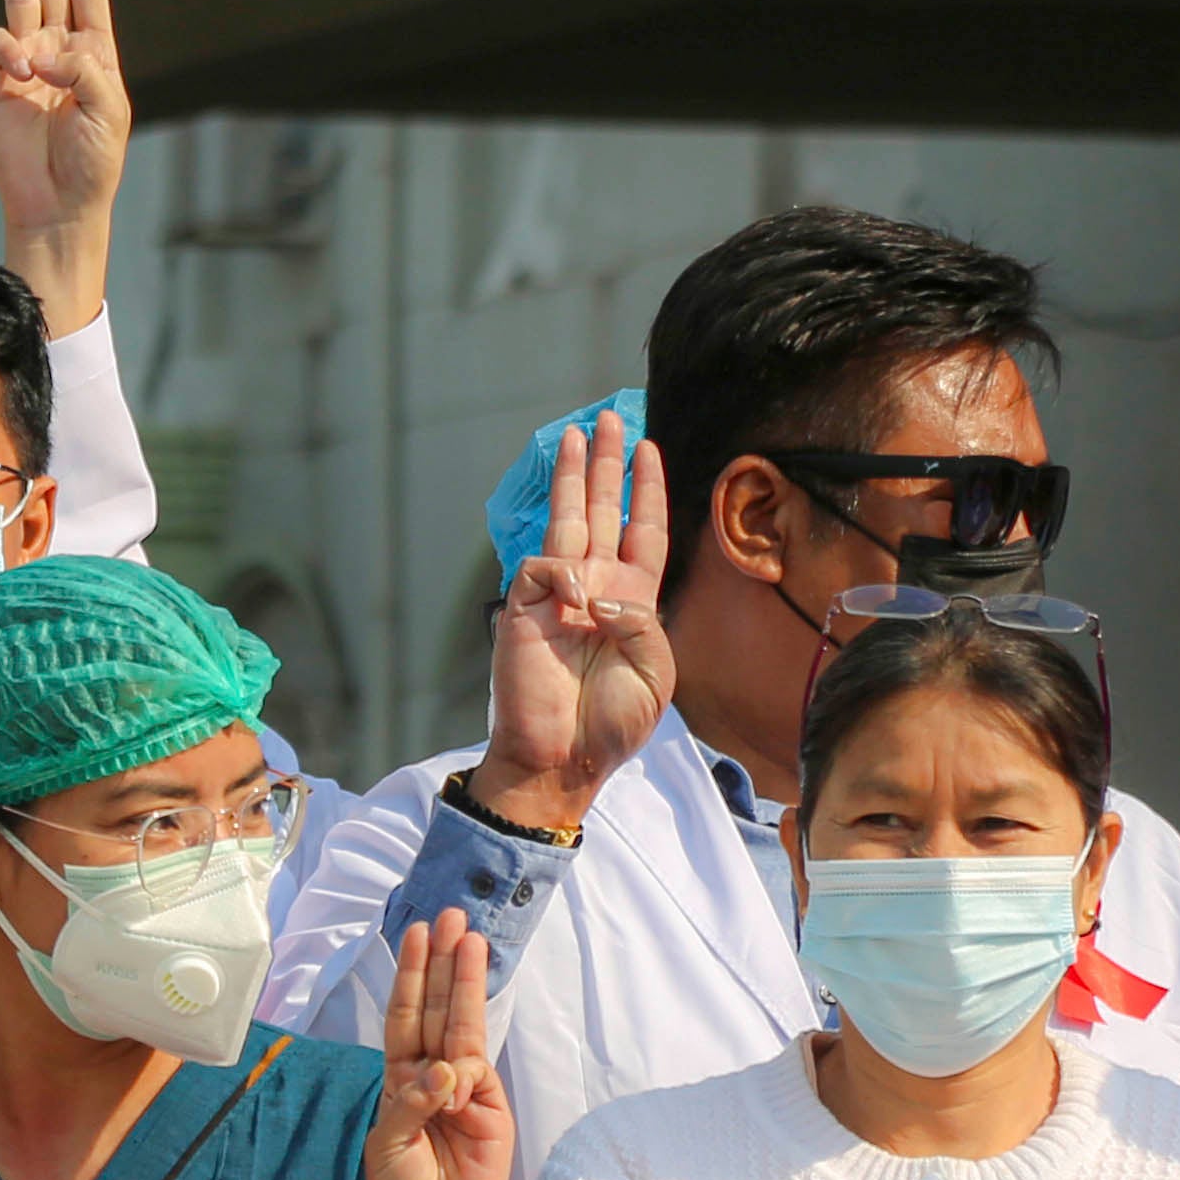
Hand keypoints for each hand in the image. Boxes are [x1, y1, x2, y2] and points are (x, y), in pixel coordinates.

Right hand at [0, 0, 127, 337]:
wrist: (59, 208)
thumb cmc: (94, 164)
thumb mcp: (107, 108)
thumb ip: (81, 67)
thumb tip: (36, 51)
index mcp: (92, 55)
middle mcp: (58, 54)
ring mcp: (25, 68)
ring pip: (21, 1)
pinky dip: (7, 46)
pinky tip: (22, 64)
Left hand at [363, 911, 511, 1179]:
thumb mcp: (388, 1142)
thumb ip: (411, 1100)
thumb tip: (445, 1069)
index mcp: (403, 1079)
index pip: (406, 1016)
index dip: (411, 976)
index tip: (416, 933)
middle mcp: (434, 1076)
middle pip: (438, 1009)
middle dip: (443, 963)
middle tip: (451, 915)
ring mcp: (466, 1091)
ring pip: (463, 1029)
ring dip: (464, 984)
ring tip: (470, 939)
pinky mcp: (491, 1111)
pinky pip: (474, 1076)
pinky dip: (460, 1075)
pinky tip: (450, 1079)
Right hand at [472, 407, 676, 830]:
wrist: (562, 760)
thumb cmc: (611, 725)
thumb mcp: (656, 671)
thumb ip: (642, 620)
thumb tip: (600, 589)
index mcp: (632, 601)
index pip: (643, 532)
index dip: (647, 491)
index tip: (648, 449)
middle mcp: (595, 588)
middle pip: (602, 512)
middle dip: (606, 465)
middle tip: (608, 419)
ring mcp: (558, 596)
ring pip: (567, 522)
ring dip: (575, 478)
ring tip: (580, 435)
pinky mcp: (523, 610)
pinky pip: (540, 568)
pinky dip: (560, 574)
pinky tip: (573, 601)